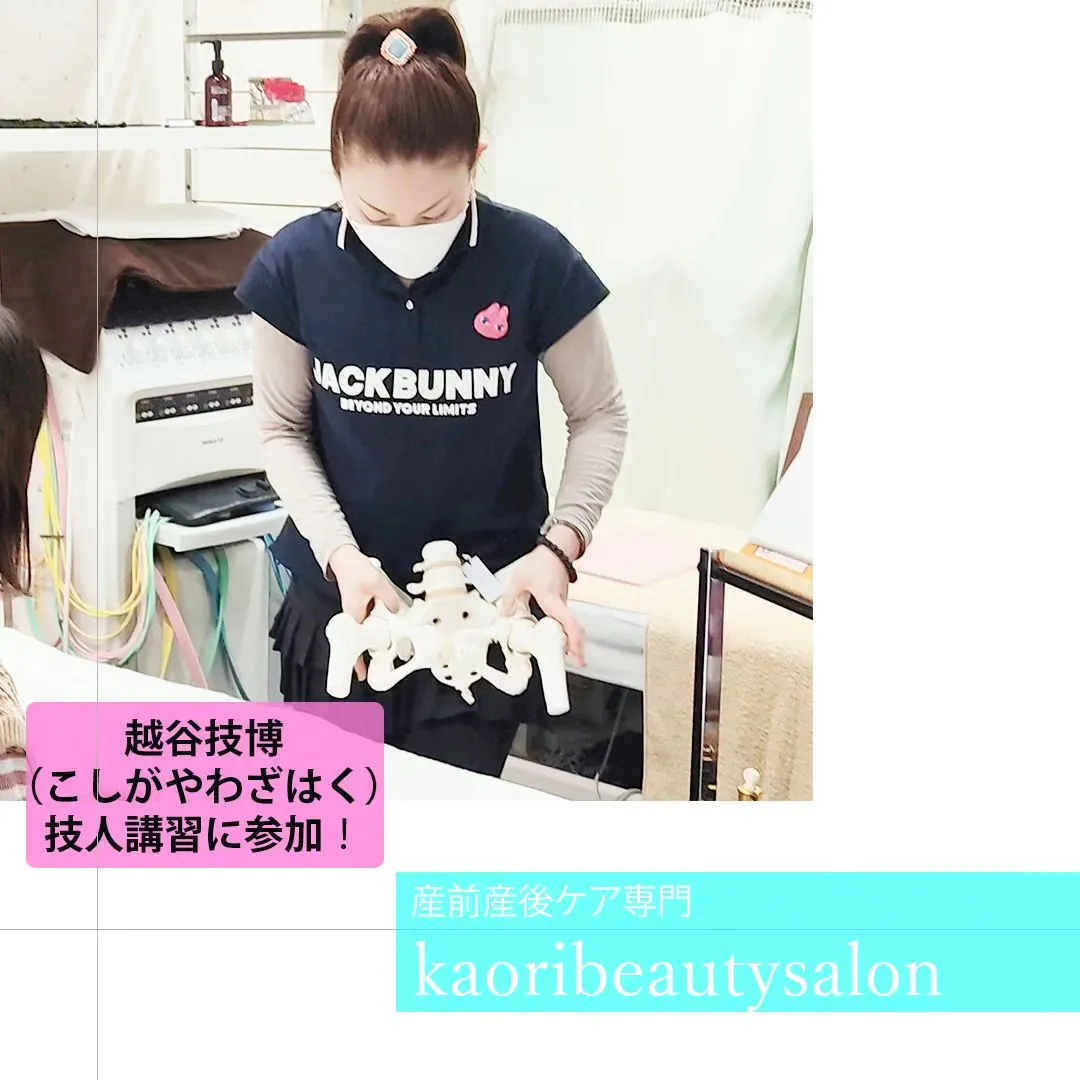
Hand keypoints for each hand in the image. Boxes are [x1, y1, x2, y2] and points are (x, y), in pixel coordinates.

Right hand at [328, 545, 400, 680]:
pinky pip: (371, 618)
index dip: (357, 662)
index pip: (353, 646)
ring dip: (379, 636)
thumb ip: (389, 599)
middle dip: (373, 651)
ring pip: (369, 629)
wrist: (344, 558)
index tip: (363, 676)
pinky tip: (391, 620)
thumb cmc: (355, 570)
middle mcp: (354, 616)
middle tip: (387, 661)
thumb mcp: (377, 583)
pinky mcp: (361, 604)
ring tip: (393, 644)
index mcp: (354, 615)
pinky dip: (379, 622)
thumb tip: (397, 611)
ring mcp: (357, 610)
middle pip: (363, 640)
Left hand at [499, 540, 585, 667]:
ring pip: (569, 626)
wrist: (556, 549)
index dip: (574, 642)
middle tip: (577, 663)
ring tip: (568, 656)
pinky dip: (564, 632)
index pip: (569, 624)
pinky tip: (557, 639)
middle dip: (577, 647)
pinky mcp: (561, 602)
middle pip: (574, 630)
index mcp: (551, 600)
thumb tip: (503, 615)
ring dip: (571, 641)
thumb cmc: (541, 562)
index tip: (577, 657)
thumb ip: (509, 598)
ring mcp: (563, 604)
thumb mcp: (518, 579)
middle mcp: (561, 604)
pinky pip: (564, 620)